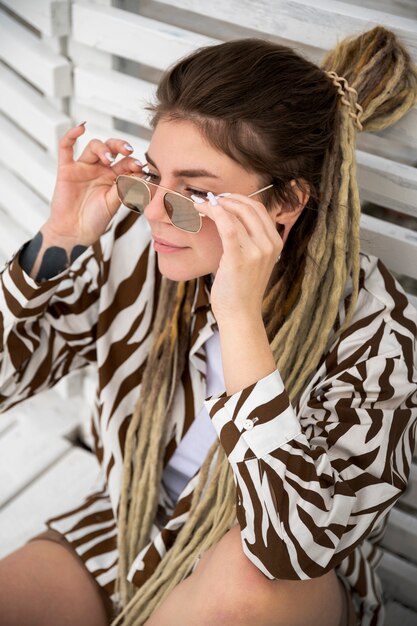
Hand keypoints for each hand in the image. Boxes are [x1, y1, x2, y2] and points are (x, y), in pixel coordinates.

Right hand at [45, 123, 143, 245]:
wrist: (74, 233)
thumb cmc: (95, 221)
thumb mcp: (114, 204)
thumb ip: (124, 188)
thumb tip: (141, 174)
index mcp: (114, 178)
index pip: (125, 162)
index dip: (133, 161)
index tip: (139, 166)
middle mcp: (99, 170)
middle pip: (111, 149)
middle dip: (120, 146)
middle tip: (128, 150)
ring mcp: (83, 168)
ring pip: (93, 147)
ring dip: (103, 149)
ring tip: (108, 159)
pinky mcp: (66, 170)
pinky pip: (66, 148)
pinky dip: (71, 135)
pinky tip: (80, 128)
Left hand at [195, 193, 282, 324]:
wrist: (240, 315)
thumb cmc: (241, 289)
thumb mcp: (254, 260)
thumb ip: (250, 240)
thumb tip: (232, 217)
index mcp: (275, 242)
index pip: (259, 209)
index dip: (239, 199)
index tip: (221, 199)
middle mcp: (269, 245)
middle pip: (249, 207)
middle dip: (226, 198)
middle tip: (208, 200)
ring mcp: (257, 252)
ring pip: (235, 214)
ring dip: (214, 205)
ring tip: (199, 205)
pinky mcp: (239, 259)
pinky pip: (227, 227)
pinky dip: (213, 213)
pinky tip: (200, 210)